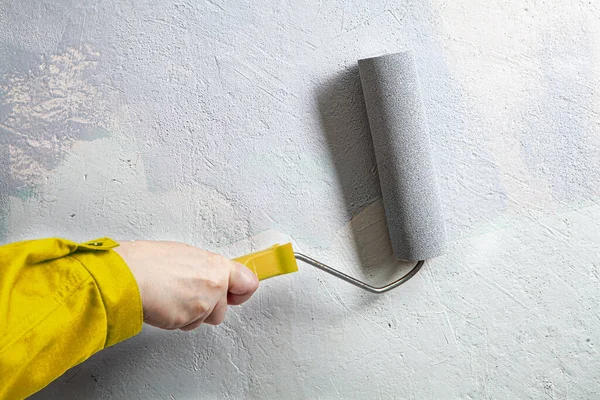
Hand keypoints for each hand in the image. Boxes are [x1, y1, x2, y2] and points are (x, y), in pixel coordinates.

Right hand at [114, 240, 258, 330]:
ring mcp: (203, 305)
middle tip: (189, 294)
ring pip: (205, 319)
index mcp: (216, 266)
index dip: (241, 291)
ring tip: (172, 297)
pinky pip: (186, 325)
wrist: (128, 275)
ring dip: (192, 314)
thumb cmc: (147, 261)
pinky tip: (164, 305)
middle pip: (223, 308)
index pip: (248, 283)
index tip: (237, 293)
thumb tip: (207, 273)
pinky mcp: (188, 320)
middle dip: (208, 306)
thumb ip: (204, 268)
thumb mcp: (184, 254)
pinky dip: (176, 319)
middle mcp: (215, 285)